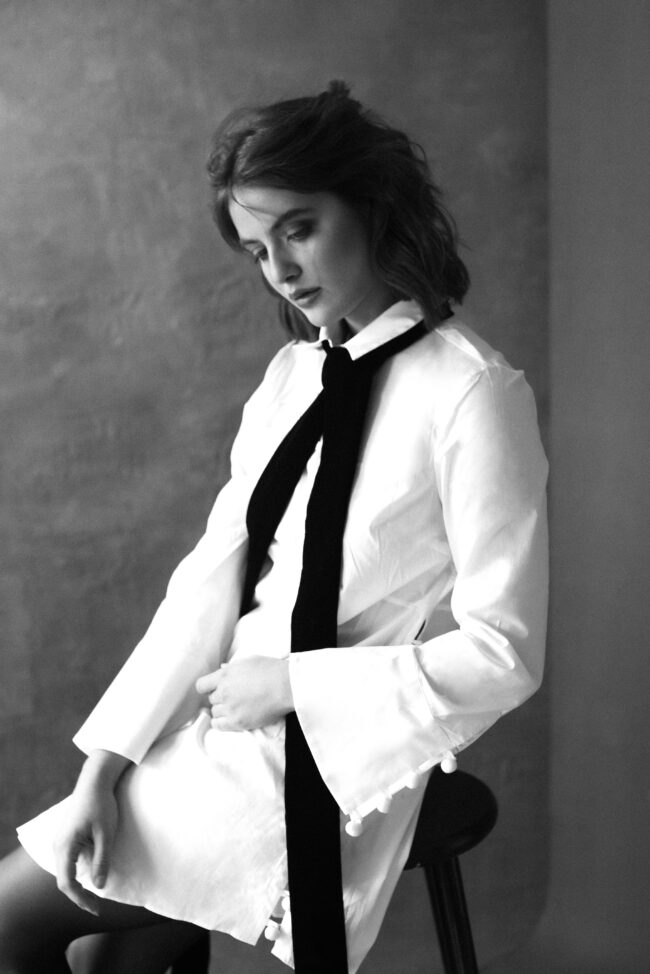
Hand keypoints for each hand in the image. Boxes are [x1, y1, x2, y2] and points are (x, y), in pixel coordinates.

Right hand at [53, 750, 127, 914]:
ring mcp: (61, 841)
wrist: (94, 781)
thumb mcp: (106, 834)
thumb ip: (102, 860)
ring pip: (66, 871)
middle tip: (97, 907)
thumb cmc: (101, 805)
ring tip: (95, 896)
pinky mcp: (67, 837)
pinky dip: (79, 872)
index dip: (80, 899)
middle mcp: (58, 845)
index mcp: (65, 846)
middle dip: (80, 895)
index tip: (96, 908)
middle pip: (64, 879)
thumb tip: (99, 886)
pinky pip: (69, 861)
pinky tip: (91, 875)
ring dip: (79, 884)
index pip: (67, 883)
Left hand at [195, 656, 292, 731]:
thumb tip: (222, 668)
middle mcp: (224, 692)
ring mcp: (230, 708)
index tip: (214, 689)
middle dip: (219, 698)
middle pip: (210, 699)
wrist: (286, 686)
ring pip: (214, 712)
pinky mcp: (238, 722)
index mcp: (225, 675)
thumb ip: (232, 667)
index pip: (201, 685)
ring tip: (236, 708)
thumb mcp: (249, 661)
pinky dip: (221, 723)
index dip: (207, 687)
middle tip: (233, 697)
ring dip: (222, 710)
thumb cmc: (271, 670)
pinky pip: (218, 725)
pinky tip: (231, 719)